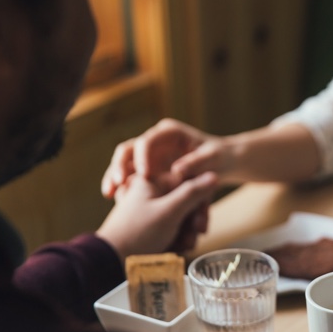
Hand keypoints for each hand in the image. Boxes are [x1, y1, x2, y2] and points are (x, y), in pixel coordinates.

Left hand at [97, 171, 217, 259]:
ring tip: (181, 247)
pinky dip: (176, 239)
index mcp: (153, 181)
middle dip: (192, 223)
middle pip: (186, 202)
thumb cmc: (138, 233)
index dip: (199, 203)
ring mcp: (150, 209)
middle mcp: (152, 193)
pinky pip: (172, 228)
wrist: (111, 260)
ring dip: (186, 234)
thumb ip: (192, 193)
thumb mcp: (169, 211)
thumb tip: (213, 174)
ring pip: (181, 217)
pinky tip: (174, 249)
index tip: (199, 222)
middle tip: (193, 237)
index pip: (188, 183)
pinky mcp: (150, 225)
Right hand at [101, 118, 233, 197]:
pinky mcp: (148, 168)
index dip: (142, 156)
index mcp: (169, 132)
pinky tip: (115, 199)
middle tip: (118, 183)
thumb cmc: (220, 157)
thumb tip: (178, 170)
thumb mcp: (213, 158)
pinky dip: (122, 186)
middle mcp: (155, 140)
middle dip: (120, 165)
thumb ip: (197, 163)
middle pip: (128, 149)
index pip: (148, 140)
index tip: (144, 175)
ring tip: (109, 193)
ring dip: (115, 176)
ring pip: (124, 162)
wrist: (223, 163)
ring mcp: (149, 154)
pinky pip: (129, 176)